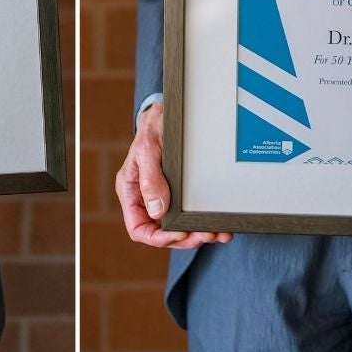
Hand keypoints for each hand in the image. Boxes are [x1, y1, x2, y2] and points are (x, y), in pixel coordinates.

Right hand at [114, 103, 230, 248]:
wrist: (168, 113)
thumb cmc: (154, 128)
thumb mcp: (148, 149)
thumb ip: (150, 179)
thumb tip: (157, 210)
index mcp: (132, 192)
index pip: (139, 228)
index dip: (158, 238)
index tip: (179, 234)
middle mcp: (146, 198)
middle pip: (161, 233)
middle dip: (184, 238)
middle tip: (205, 234)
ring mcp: (163, 197)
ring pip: (178, 228)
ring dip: (197, 234)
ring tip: (217, 234)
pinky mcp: (179, 193)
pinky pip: (188, 215)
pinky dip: (203, 223)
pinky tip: (220, 227)